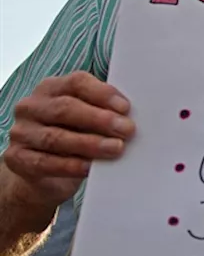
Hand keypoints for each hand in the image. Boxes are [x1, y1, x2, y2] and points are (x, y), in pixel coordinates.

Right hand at [1, 72, 133, 213]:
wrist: (43, 173)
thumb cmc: (74, 137)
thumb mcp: (88, 120)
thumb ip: (105, 112)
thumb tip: (134, 116)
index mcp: (51, 88)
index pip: (76, 83)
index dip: (102, 94)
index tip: (126, 107)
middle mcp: (32, 107)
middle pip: (66, 108)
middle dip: (100, 119)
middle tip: (127, 130)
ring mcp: (21, 132)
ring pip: (56, 137)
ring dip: (90, 144)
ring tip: (116, 149)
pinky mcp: (16, 158)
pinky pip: (45, 162)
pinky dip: (70, 165)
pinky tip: (90, 168)